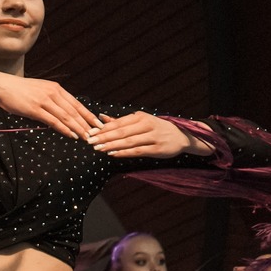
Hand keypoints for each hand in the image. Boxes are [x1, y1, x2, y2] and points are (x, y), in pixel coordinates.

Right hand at [0, 72, 99, 138]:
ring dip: (78, 128)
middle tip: (97, 133)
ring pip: (66, 116)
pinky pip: (54, 121)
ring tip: (87, 137)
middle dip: (87, 123)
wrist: (3, 87)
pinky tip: (72, 135)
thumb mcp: (40, 91)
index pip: (76, 103)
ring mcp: (45, 101)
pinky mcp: (36, 109)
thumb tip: (61, 112)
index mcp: (56, 88)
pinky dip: (64, 129)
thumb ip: (51, 100)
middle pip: (74, 111)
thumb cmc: (20, 91)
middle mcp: (53, 93)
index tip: (97, 122)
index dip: (88, 114)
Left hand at [88, 112, 207, 158]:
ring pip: (128, 141)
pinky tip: (113, 154)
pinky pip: (137, 151)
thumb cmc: (157, 128)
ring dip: (111, 145)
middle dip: (104, 137)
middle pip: (121, 131)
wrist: (181, 137)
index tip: (90, 132)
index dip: (103, 128)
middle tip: (90, 141)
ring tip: (98, 148)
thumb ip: (121, 121)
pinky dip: (124, 152)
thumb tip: (101, 117)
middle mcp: (147, 125)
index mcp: (141, 116)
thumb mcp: (140, 121)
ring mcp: (153, 137)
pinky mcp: (157, 149)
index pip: (118, 122)